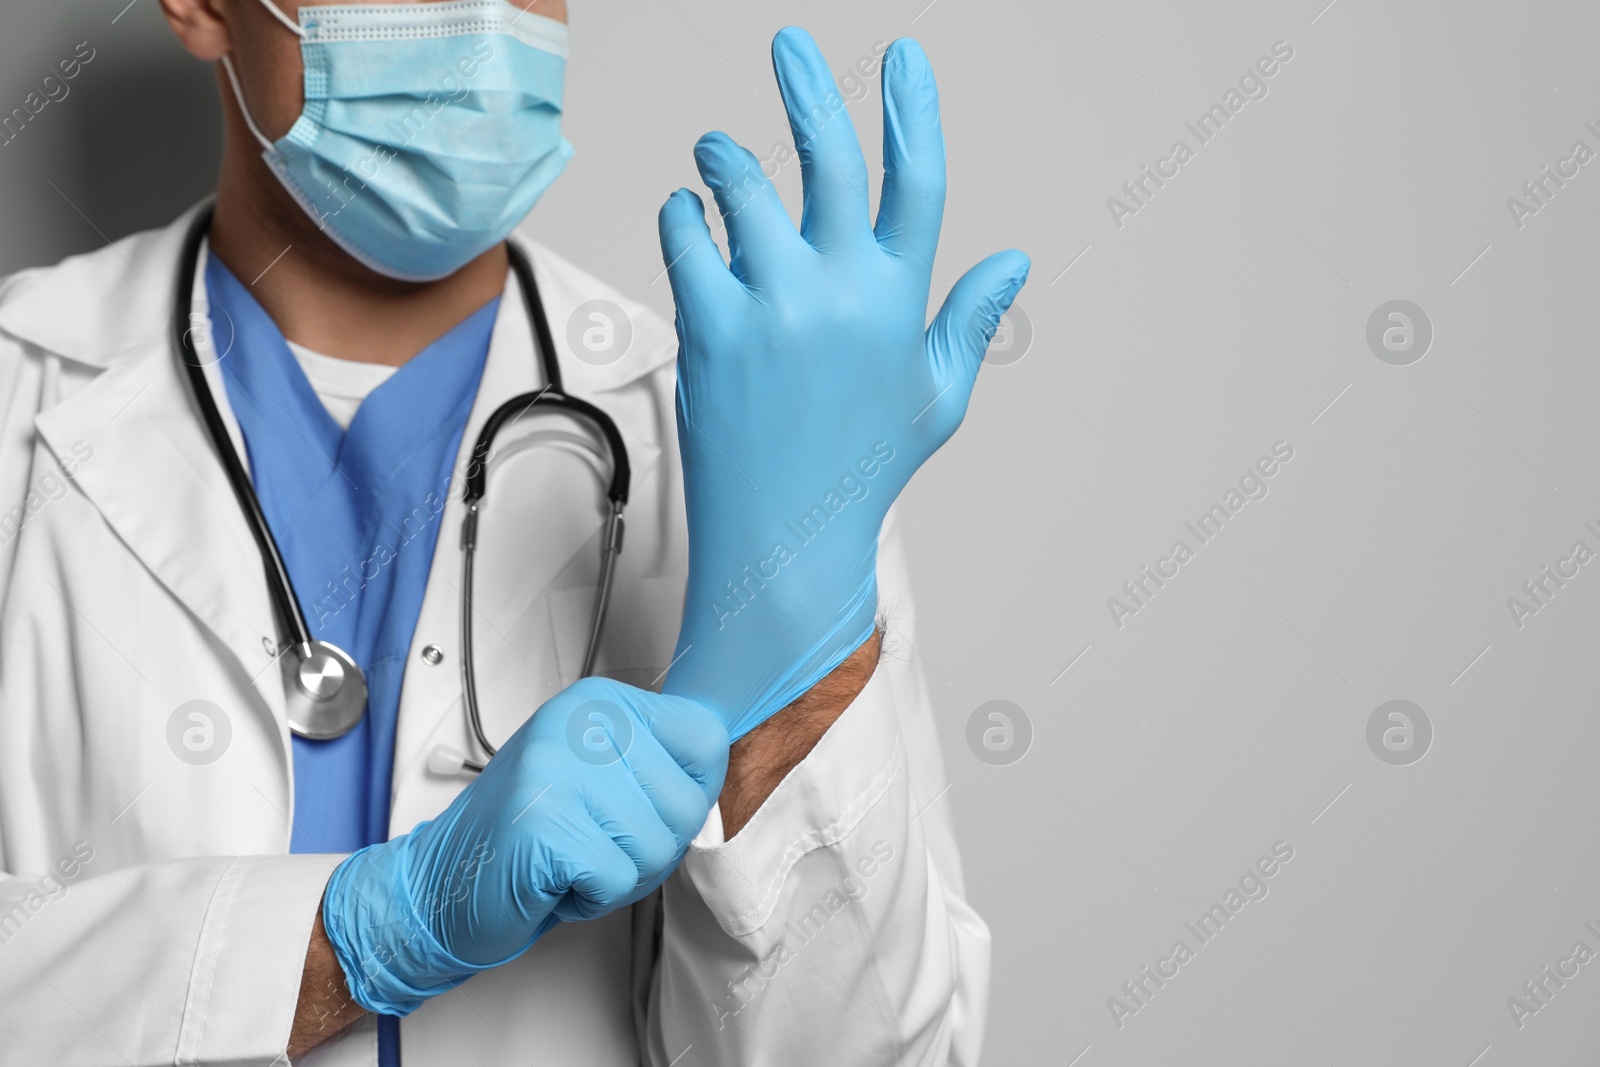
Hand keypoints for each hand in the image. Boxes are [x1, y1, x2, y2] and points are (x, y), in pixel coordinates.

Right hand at [319, 678, 727, 1015]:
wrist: (441, 883)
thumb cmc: (528, 836)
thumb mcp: (598, 775)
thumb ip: (655, 761)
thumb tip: (724, 751)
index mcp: (599, 702)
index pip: (704, 737)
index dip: (691, 792)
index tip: (645, 808)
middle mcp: (580, 723)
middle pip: (688, 803)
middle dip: (650, 848)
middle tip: (594, 845)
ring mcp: (560, 768)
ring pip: (657, 847)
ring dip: (620, 875)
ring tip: (571, 860)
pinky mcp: (546, 823)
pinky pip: (617, 879)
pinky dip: (591, 898)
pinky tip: (553, 879)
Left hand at [658, 28, 1029, 737]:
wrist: (784, 543)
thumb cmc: (861, 472)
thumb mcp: (934, 399)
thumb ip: (968, 322)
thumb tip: (1015, 263)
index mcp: (900, 302)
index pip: (917, 181)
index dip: (913, 111)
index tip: (903, 58)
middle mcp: (840, 292)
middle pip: (828, 158)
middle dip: (809, 89)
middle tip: (788, 45)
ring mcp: (773, 308)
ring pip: (740, 188)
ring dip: (724, 159)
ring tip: (717, 154)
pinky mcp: (711, 330)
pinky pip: (686, 239)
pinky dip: (681, 218)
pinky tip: (687, 220)